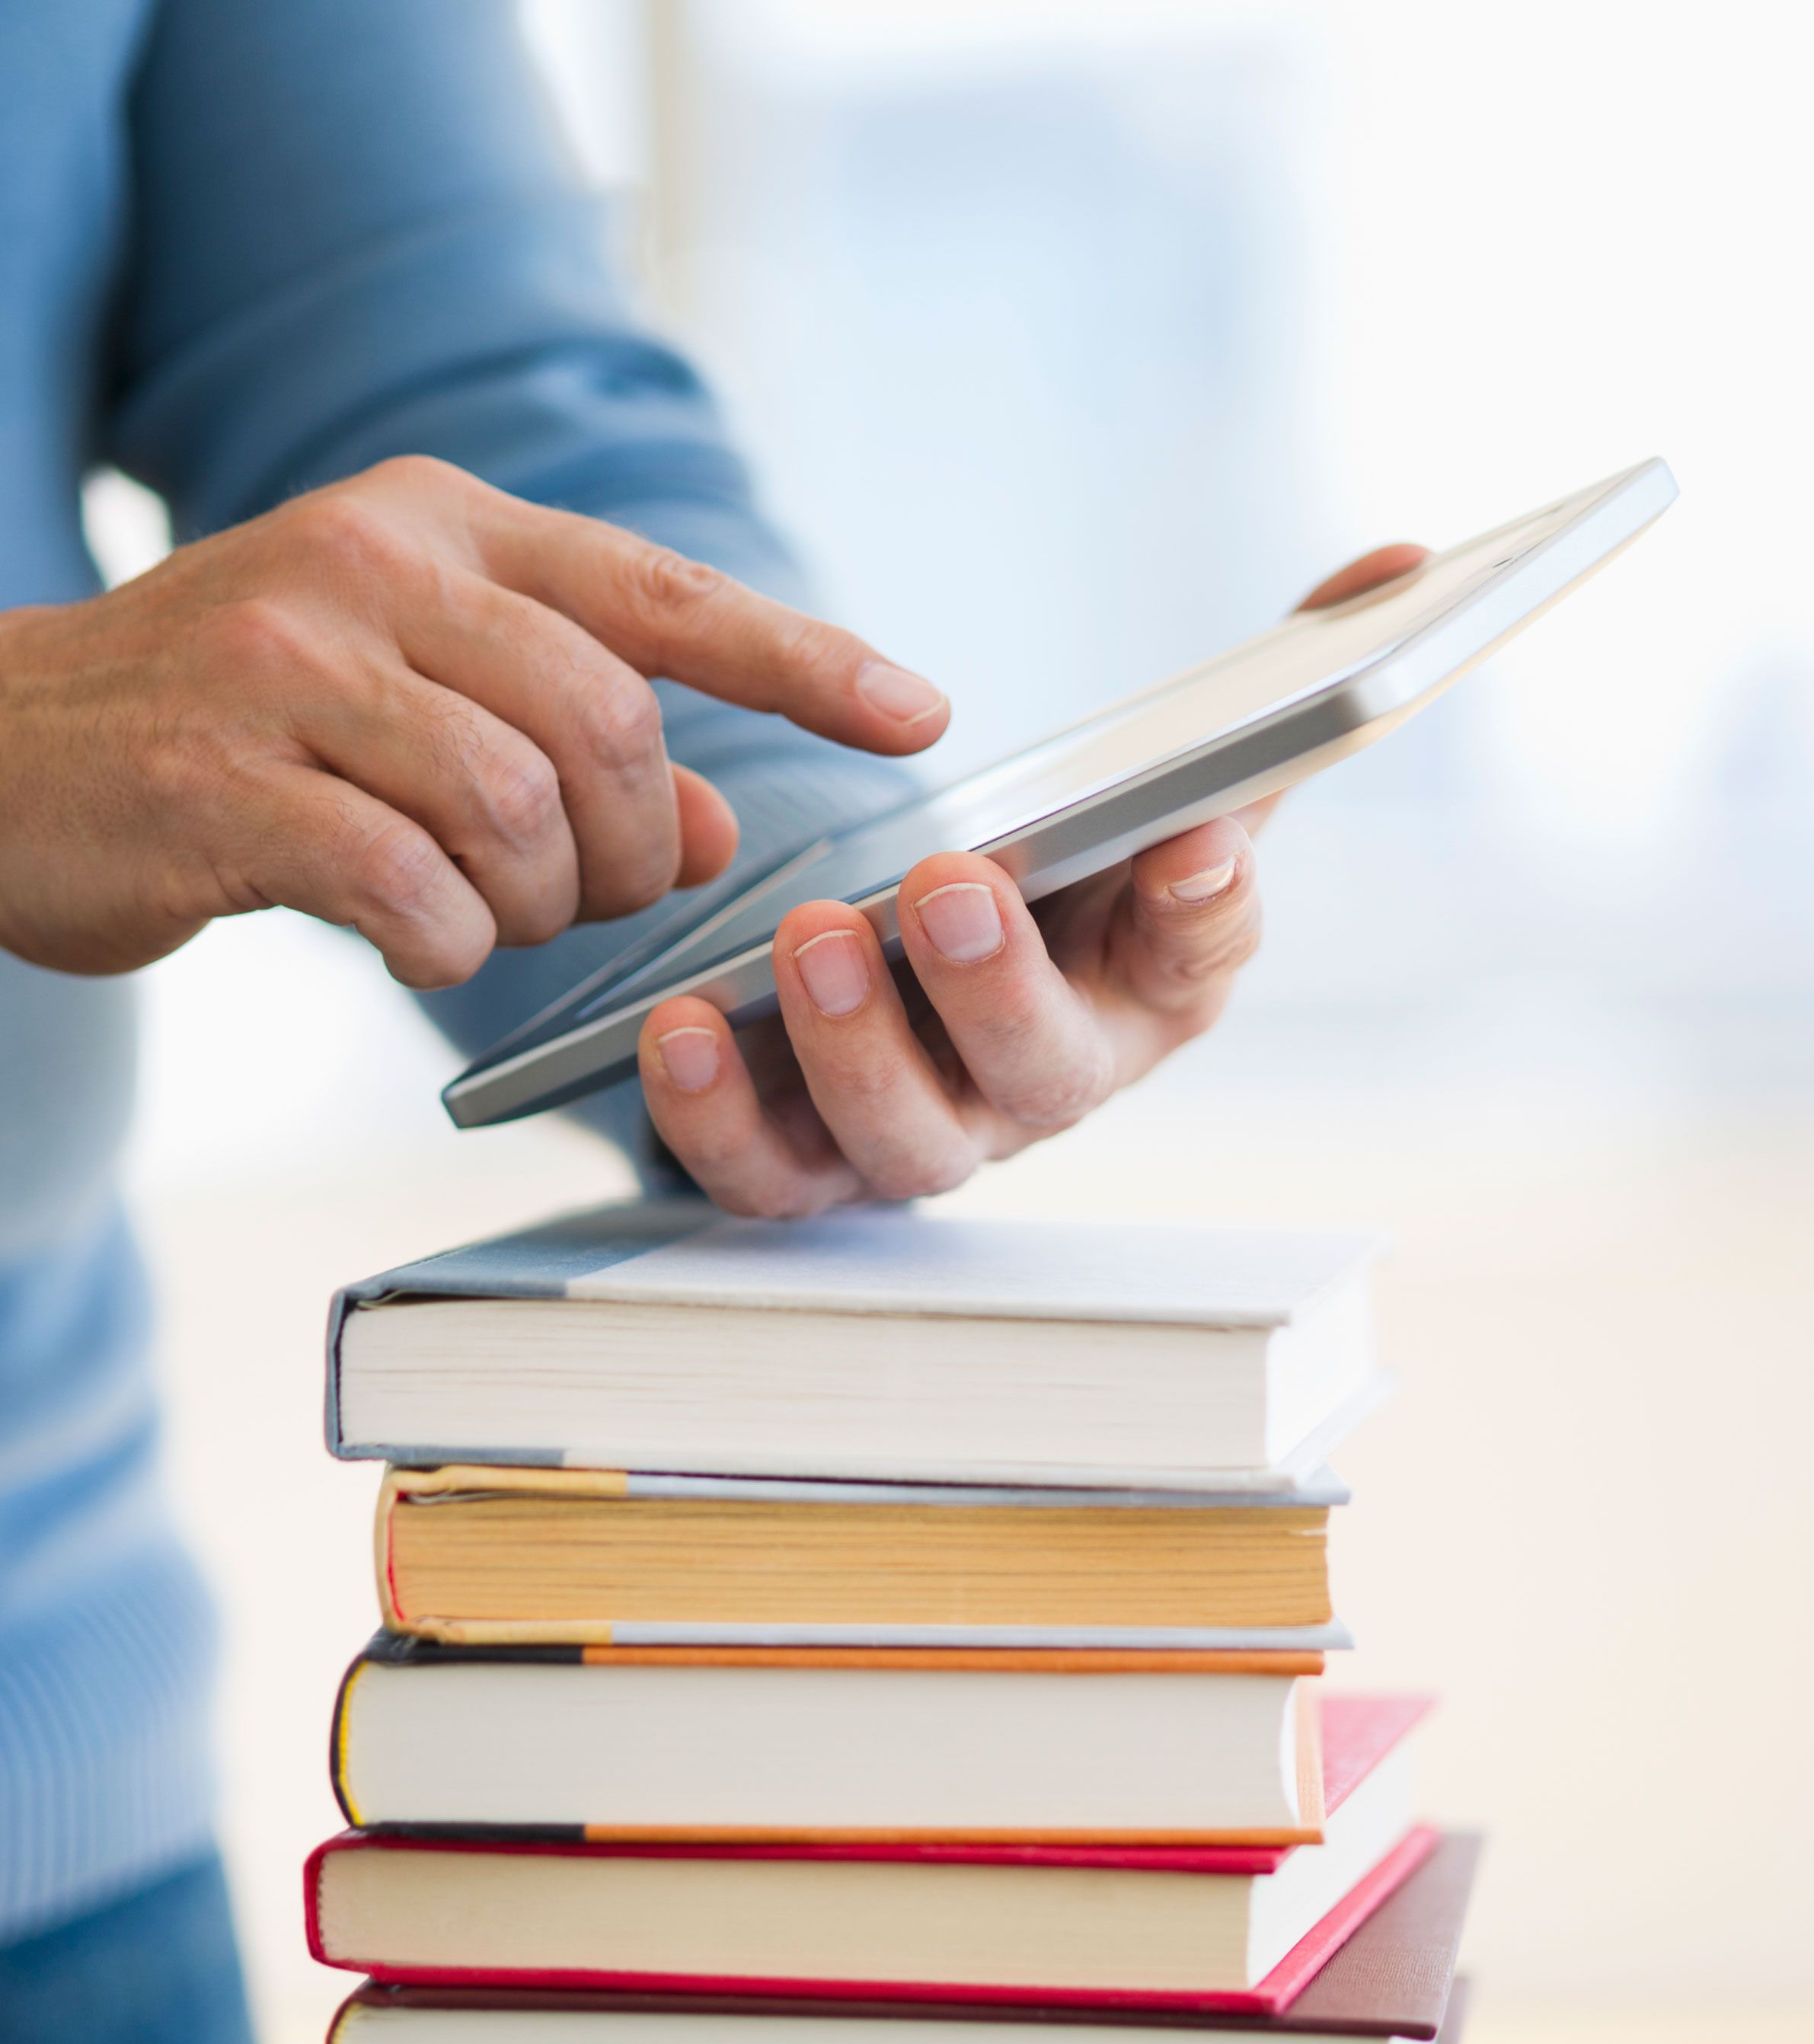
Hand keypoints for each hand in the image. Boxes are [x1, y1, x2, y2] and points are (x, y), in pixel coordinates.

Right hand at [0, 456, 947, 987]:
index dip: (801, 659)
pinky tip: (417, 938)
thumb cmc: (236, 729)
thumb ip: (569, 748)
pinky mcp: (215, 781)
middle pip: (602, 717)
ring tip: (488, 915)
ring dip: (537, 904)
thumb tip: (718, 820)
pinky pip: (404, 886)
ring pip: (512, 805)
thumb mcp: (411, 700)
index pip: (658, 590)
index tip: (917, 715)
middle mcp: (368, 564)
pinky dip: (445, 943)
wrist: (0, 749)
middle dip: (632, 843)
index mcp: (437, 525)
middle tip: (589, 894)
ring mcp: (281, 663)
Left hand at [638, 545, 1428, 1212]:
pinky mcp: (803, 1167)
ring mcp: (925, 1138)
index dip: (1206, 918)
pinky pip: (761, 1177)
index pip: (1201, 966)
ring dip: (858, 1049)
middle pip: (1043, 1073)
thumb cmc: (1046, 884)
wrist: (896, 976)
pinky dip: (714, 1115)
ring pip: (906, 1144)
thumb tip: (1403, 560)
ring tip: (810, 937)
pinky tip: (679, 1024)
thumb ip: (1263, 690)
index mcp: (1145, 991)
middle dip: (997, 985)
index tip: (1196, 848)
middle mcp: (1043, 1084)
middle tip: (947, 883)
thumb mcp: (1146, 785)